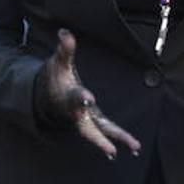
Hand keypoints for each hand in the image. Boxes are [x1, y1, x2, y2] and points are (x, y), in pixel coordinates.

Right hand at [35, 30, 141, 158]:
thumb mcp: (58, 62)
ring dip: (116, 140)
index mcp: (68, 97)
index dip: (81, 98)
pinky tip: (133, 147)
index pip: (74, 98)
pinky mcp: (94, 120)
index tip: (89, 98)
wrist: (49, 94)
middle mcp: (77, 113)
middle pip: (87, 128)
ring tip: (135, 147)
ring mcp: (86, 119)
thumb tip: (66, 33)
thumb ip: (64, 50)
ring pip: (100, 132)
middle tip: (111, 149)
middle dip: (99, 138)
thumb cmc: (56, 77)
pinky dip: (118, 139)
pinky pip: (106, 131)